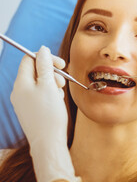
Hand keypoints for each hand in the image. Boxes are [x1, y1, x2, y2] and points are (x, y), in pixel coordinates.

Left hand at [11, 46, 79, 181]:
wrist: (48, 141)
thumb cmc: (49, 114)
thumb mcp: (49, 85)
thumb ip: (45, 65)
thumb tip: (42, 49)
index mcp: (21, 83)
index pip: (29, 60)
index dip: (45, 58)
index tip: (60, 63)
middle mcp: (19, 91)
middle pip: (35, 71)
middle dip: (51, 72)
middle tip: (62, 80)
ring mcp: (24, 101)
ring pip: (40, 83)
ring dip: (53, 83)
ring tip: (60, 94)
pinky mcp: (30, 109)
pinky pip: (41, 94)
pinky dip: (51, 93)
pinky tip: (57, 102)